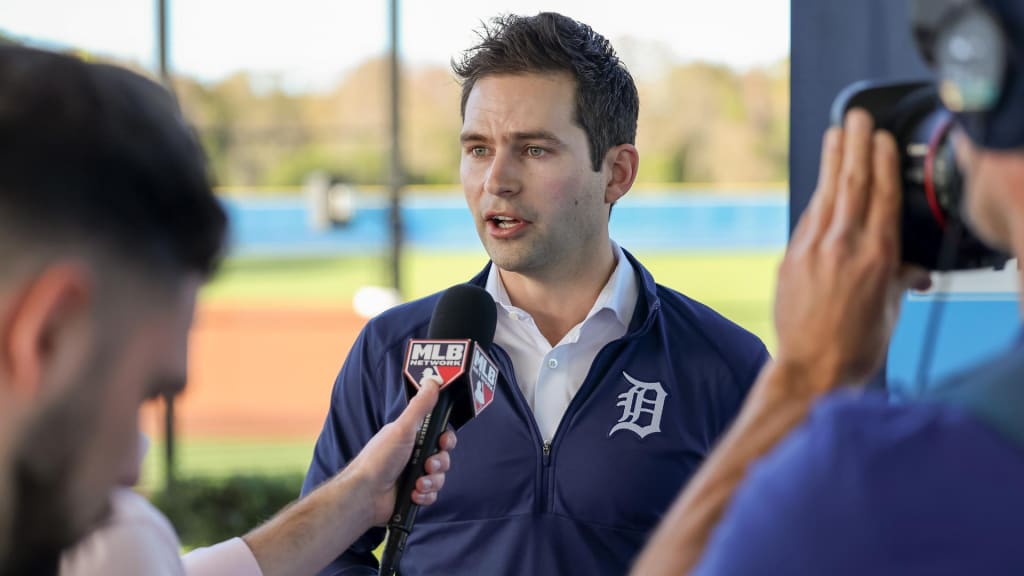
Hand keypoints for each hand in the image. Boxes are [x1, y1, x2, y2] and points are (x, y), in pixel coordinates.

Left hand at [347, 375, 456, 525]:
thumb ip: (421, 406)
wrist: (365, 495)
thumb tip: (432, 382)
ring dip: (432, 481)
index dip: (445, 440)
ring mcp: (413, 475)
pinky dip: (425, 495)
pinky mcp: (413, 494)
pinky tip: (413, 494)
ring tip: (417, 483)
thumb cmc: (378, 459)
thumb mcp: (402, 428)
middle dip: (439, 463)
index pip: (439, 435)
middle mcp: (413, 455)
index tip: (442, 442)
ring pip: (439, 477)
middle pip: (443, 457)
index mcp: (411, 436)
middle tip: (427, 465)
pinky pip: (432, 494)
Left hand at [775, 109, 929, 390]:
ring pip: (826, 194)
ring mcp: (813, 250)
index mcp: (878, 256)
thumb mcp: (890, 308)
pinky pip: (807, 219)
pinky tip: (821, 183)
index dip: (881, 161)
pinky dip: (817, 198)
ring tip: (835, 134)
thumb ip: (898, 277)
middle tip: (855, 117)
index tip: (880, 137)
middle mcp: (844, 246)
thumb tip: (911, 270)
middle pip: (851, 183)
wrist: (811, 369)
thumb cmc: (856, 345)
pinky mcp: (790, 259)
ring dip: (831, 160)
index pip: (882, 195)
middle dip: (854, 145)